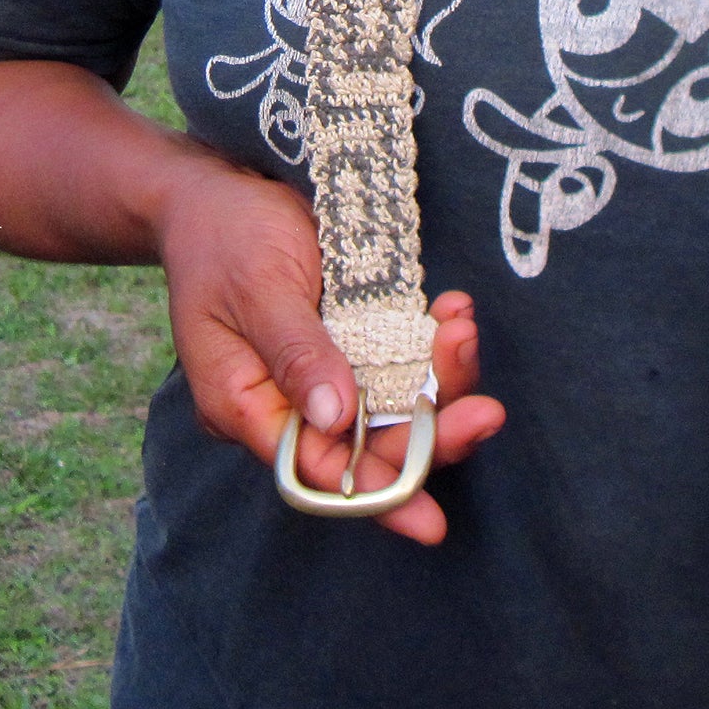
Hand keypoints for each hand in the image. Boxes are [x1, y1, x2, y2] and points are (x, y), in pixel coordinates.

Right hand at [157, 162, 504, 544]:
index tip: (431, 519)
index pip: (317, 473)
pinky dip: (432, 339)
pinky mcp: (352, 333)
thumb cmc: (224, 236)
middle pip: (370, 444)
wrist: (220, 189)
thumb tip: (337, 419)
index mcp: (249, 408)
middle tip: (488, 412)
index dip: (376, 497)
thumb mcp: (257, 289)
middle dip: (431, 433)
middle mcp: (292, 401)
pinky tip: (453, 310)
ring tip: (465, 331)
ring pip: (395, 400)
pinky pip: (401, 353)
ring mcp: (327, 367)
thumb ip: (297, 352)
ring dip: (441, 377)